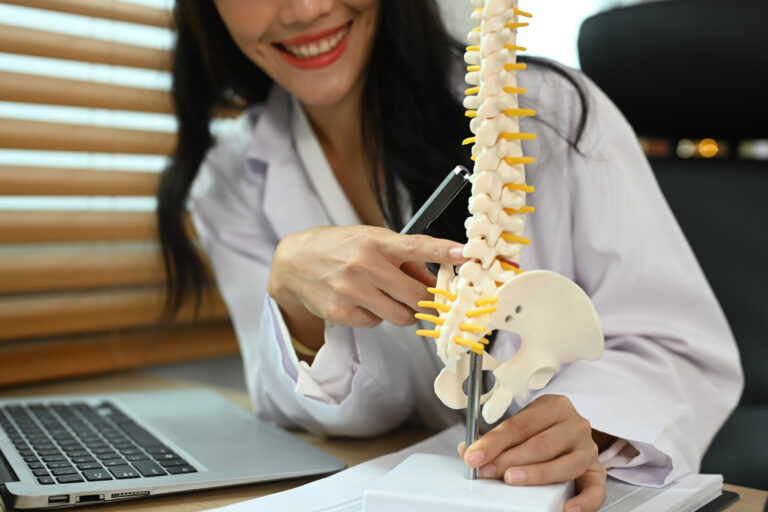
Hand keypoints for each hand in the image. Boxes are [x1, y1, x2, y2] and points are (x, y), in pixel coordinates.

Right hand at [267, 225, 465, 334]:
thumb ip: (405, 260)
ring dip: (402, 310)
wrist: (293, 263)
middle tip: (425, 298)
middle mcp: (364, 265)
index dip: (443, 252)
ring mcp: (352, 291)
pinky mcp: (342, 312)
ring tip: (384, 295)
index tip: (465, 254)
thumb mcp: (372, 242)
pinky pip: (377, 323)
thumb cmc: (340, 247)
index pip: (416, 247)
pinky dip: (376, 316)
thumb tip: (437, 280)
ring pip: (402, 316)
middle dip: (426, 301)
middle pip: (417, 295)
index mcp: (375, 241)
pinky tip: (361, 301)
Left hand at [458, 394, 606, 511]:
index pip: (520, 425)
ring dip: (535, 475)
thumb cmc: (544, 429)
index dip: (494, 442)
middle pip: (541, 444)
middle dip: (509, 459)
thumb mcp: (522, 425)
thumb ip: (497, 438)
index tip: (474, 455)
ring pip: (564, 465)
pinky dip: (582, 502)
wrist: (573, 434)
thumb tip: (468, 450)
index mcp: (555, 407)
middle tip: (487, 471)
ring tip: (512, 480)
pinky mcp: (598, 472)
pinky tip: (565, 508)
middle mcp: (575, 425)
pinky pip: (595, 490)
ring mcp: (588, 449)